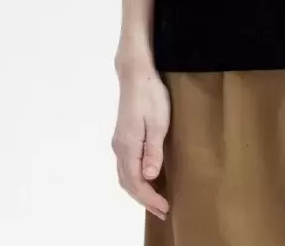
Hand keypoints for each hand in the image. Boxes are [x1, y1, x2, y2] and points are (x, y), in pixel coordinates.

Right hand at [111, 64, 170, 221]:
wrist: (136, 74)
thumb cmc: (151, 96)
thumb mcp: (158, 123)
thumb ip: (153, 151)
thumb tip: (149, 178)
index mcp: (128, 147)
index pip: (136, 183)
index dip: (149, 199)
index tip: (165, 209)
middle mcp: (119, 148)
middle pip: (128, 183)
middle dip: (144, 199)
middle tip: (162, 210)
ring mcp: (119, 142)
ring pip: (125, 175)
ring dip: (138, 190)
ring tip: (155, 200)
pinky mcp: (122, 135)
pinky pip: (126, 166)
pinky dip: (134, 178)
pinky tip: (146, 178)